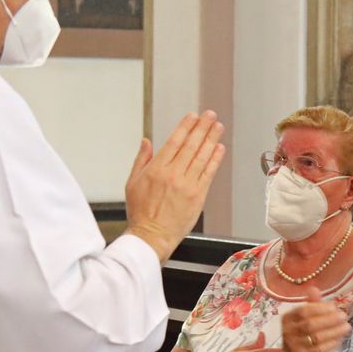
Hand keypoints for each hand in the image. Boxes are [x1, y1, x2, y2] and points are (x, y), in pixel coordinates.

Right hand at [124, 111, 225, 261]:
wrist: (151, 236)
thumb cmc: (141, 212)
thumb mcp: (132, 182)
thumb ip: (141, 160)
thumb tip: (146, 142)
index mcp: (156, 169)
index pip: (174, 142)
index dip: (185, 127)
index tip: (193, 117)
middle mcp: (173, 175)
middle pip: (191, 145)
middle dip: (202, 128)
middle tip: (210, 115)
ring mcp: (187, 185)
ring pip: (202, 157)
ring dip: (211, 139)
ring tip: (217, 127)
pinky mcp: (198, 196)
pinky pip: (208, 173)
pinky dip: (215, 159)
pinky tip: (219, 148)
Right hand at [280, 286, 350, 351]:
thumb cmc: (307, 336)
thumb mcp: (307, 320)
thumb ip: (311, 305)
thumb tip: (314, 288)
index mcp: (286, 319)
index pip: (303, 311)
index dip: (320, 308)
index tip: (334, 307)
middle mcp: (286, 333)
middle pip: (310, 323)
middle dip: (330, 319)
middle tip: (344, 316)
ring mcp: (293, 347)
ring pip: (316, 336)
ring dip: (334, 331)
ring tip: (347, 326)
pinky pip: (319, 349)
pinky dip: (331, 343)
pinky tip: (340, 338)